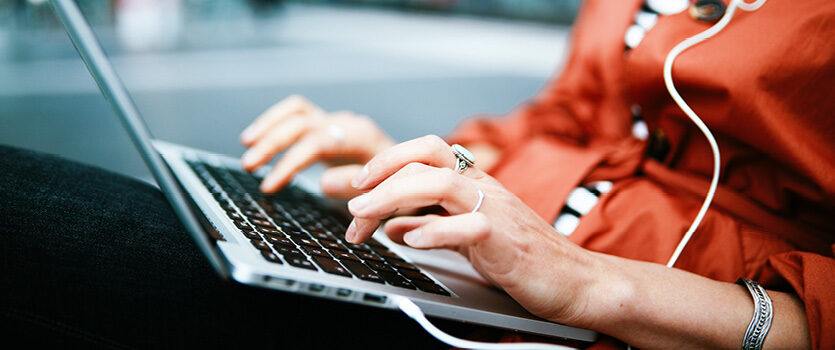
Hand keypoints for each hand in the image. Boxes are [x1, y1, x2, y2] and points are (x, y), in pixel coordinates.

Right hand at [239, 95, 394, 195]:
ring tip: (247, 149)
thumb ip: (357, 187)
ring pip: (297, 113)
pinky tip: (257, 138)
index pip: (318, 141)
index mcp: (363, 137)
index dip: (291, 162)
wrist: (415, 176)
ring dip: (269, 129)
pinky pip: (298, 115)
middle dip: (273, 144)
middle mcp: (348, 124)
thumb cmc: (401, 188)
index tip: (270, 185)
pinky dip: (276, 122)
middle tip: (250, 167)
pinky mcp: (330, 128)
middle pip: (303, 123)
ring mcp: (338, 123)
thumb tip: (323, 181)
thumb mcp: (386, 194)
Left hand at [343, 135, 601, 325]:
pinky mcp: (505, 239)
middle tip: (351, 199)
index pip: (426, 151)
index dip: (387, 159)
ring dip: (393, 197)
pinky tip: (408, 241)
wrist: (575, 280)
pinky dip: (432, 231)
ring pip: (440, 183)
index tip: (357, 184)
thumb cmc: (524, 258)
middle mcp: (483, 188)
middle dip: (381, 172)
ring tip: (363, 217)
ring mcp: (496, 210)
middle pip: (427, 158)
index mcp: (474, 183)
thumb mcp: (468, 237)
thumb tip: (392, 225)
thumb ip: (432, 226)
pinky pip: (467, 226)